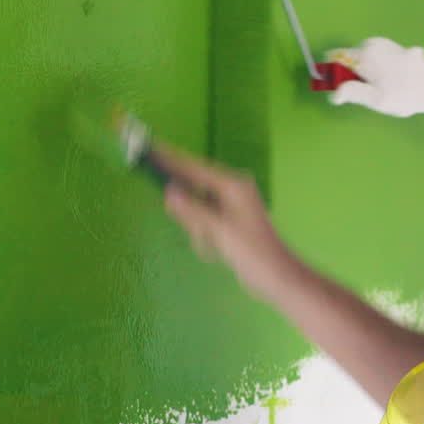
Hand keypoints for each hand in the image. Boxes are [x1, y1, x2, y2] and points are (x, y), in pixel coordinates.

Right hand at [154, 142, 295, 302]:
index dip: (170, 159)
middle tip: (206, 234)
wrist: (276, 274)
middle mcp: (232, 189)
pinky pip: (202, 223)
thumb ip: (192, 209)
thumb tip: (169, 190)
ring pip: (195, 210)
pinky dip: (204, 237)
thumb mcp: (219, 229)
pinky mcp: (227, 221)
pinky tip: (216, 251)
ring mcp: (230, 205)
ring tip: (215, 246)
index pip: (194, 167)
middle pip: (192, 190)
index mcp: (233, 185)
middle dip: (191, 216)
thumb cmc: (251, 251)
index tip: (148, 149)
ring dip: (198, 230)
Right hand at [325, 38, 423, 117]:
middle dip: (356, 74)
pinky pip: (382, 58)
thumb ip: (352, 93)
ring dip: (372, 72)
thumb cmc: (405, 95)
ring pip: (367, 59)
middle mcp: (374, 44)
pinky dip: (386, 68)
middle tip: (372, 91)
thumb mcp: (375, 100)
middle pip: (352, 59)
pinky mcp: (398, 47)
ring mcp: (387, 44)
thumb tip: (334, 92)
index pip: (336, 58)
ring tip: (388, 86)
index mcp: (364, 54)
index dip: (336, 73)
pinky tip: (399, 79)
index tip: (344, 86)